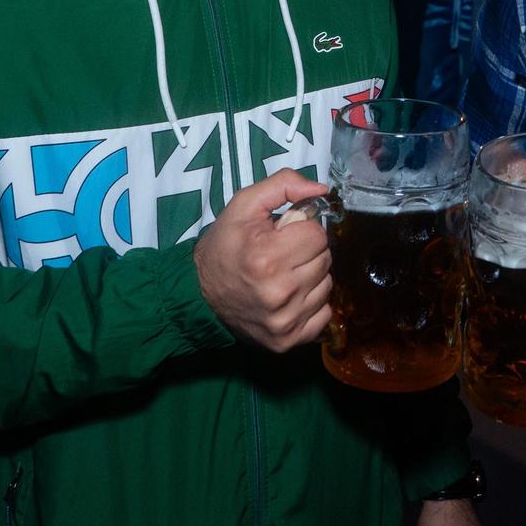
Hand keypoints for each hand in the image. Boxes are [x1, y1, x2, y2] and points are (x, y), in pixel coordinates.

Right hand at [193, 169, 333, 351]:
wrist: (198, 295)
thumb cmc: (224, 247)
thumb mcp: (243, 206)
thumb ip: (283, 185)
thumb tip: (322, 189)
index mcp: (267, 257)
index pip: (318, 235)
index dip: (302, 230)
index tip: (282, 235)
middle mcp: (279, 292)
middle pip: (325, 260)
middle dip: (307, 252)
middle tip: (282, 254)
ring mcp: (284, 321)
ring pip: (326, 286)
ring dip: (310, 277)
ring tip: (284, 275)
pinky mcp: (288, 340)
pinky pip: (324, 315)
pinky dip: (311, 304)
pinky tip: (289, 298)